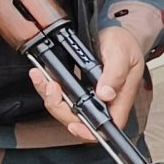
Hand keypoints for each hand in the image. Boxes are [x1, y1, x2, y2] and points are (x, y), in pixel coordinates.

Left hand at [32, 25, 145, 139]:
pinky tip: (41, 75)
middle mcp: (103, 102)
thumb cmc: (123, 44)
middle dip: (59, 107)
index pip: (107, 126)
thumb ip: (115, 73)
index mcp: (120, 98)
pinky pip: (59, 96)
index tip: (74, 125)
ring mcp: (89, 97)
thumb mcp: (122, 53)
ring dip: (49, 97)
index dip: (89, 132)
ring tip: (40, 77)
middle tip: (51, 86)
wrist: (112, 32)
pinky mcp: (77, 89)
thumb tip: (106, 94)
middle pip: (79, 121)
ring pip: (65, 110)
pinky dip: (46, 87)